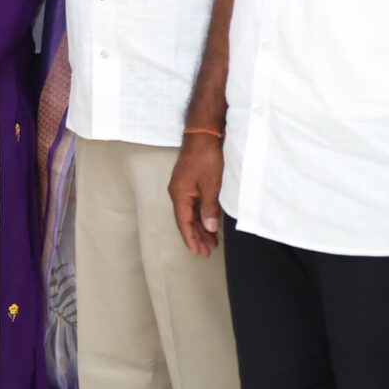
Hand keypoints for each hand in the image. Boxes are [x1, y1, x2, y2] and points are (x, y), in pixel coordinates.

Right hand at [168, 136, 224, 257]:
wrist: (203, 136)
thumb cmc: (206, 158)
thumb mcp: (211, 185)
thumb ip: (209, 208)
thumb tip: (209, 228)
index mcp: (180, 195)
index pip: (183, 222)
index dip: (191, 238)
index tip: (197, 252)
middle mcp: (178, 193)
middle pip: (186, 220)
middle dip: (196, 236)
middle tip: (206, 252)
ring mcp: (183, 188)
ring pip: (190, 213)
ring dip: (200, 227)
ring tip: (211, 242)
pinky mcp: (189, 183)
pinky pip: (193, 205)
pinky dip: (201, 216)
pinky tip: (209, 223)